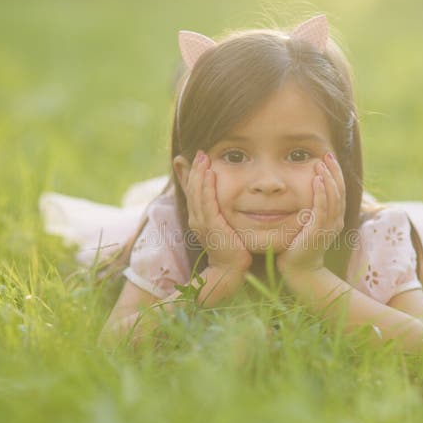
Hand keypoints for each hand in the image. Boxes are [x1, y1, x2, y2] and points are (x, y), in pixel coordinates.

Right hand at [186, 151, 252, 273]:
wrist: (229, 271)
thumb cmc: (230, 250)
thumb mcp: (223, 227)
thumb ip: (222, 213)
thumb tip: (228, 199)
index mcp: (197, 218)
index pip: (193, 191)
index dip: (194, 173)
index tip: (198, 157)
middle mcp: (196, 218)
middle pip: (193, 189)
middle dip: (196, 169)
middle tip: (200, 152)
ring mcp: (201, 222)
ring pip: (198, 193)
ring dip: (200, 173)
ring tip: (204, 157)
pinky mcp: (211, 226)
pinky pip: (207, 203)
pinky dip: (208, 187)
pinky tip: (211, 174)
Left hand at [277, 152, 345, 275]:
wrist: (300, 270)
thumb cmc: (300, 247)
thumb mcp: (309, 224)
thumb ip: (312, 209)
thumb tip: (307, 191)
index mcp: (336, 218)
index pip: (340, 191)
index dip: (336, 173)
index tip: (329, 158)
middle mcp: (336, 221)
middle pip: (340, 191)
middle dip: (334, 171)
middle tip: (326, 155)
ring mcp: (329, 227)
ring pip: (333, 198)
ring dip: (328, 179)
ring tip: (320, 164)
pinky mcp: (318, 232)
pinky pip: (322, 209)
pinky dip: (321, 194)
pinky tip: (317, 181)